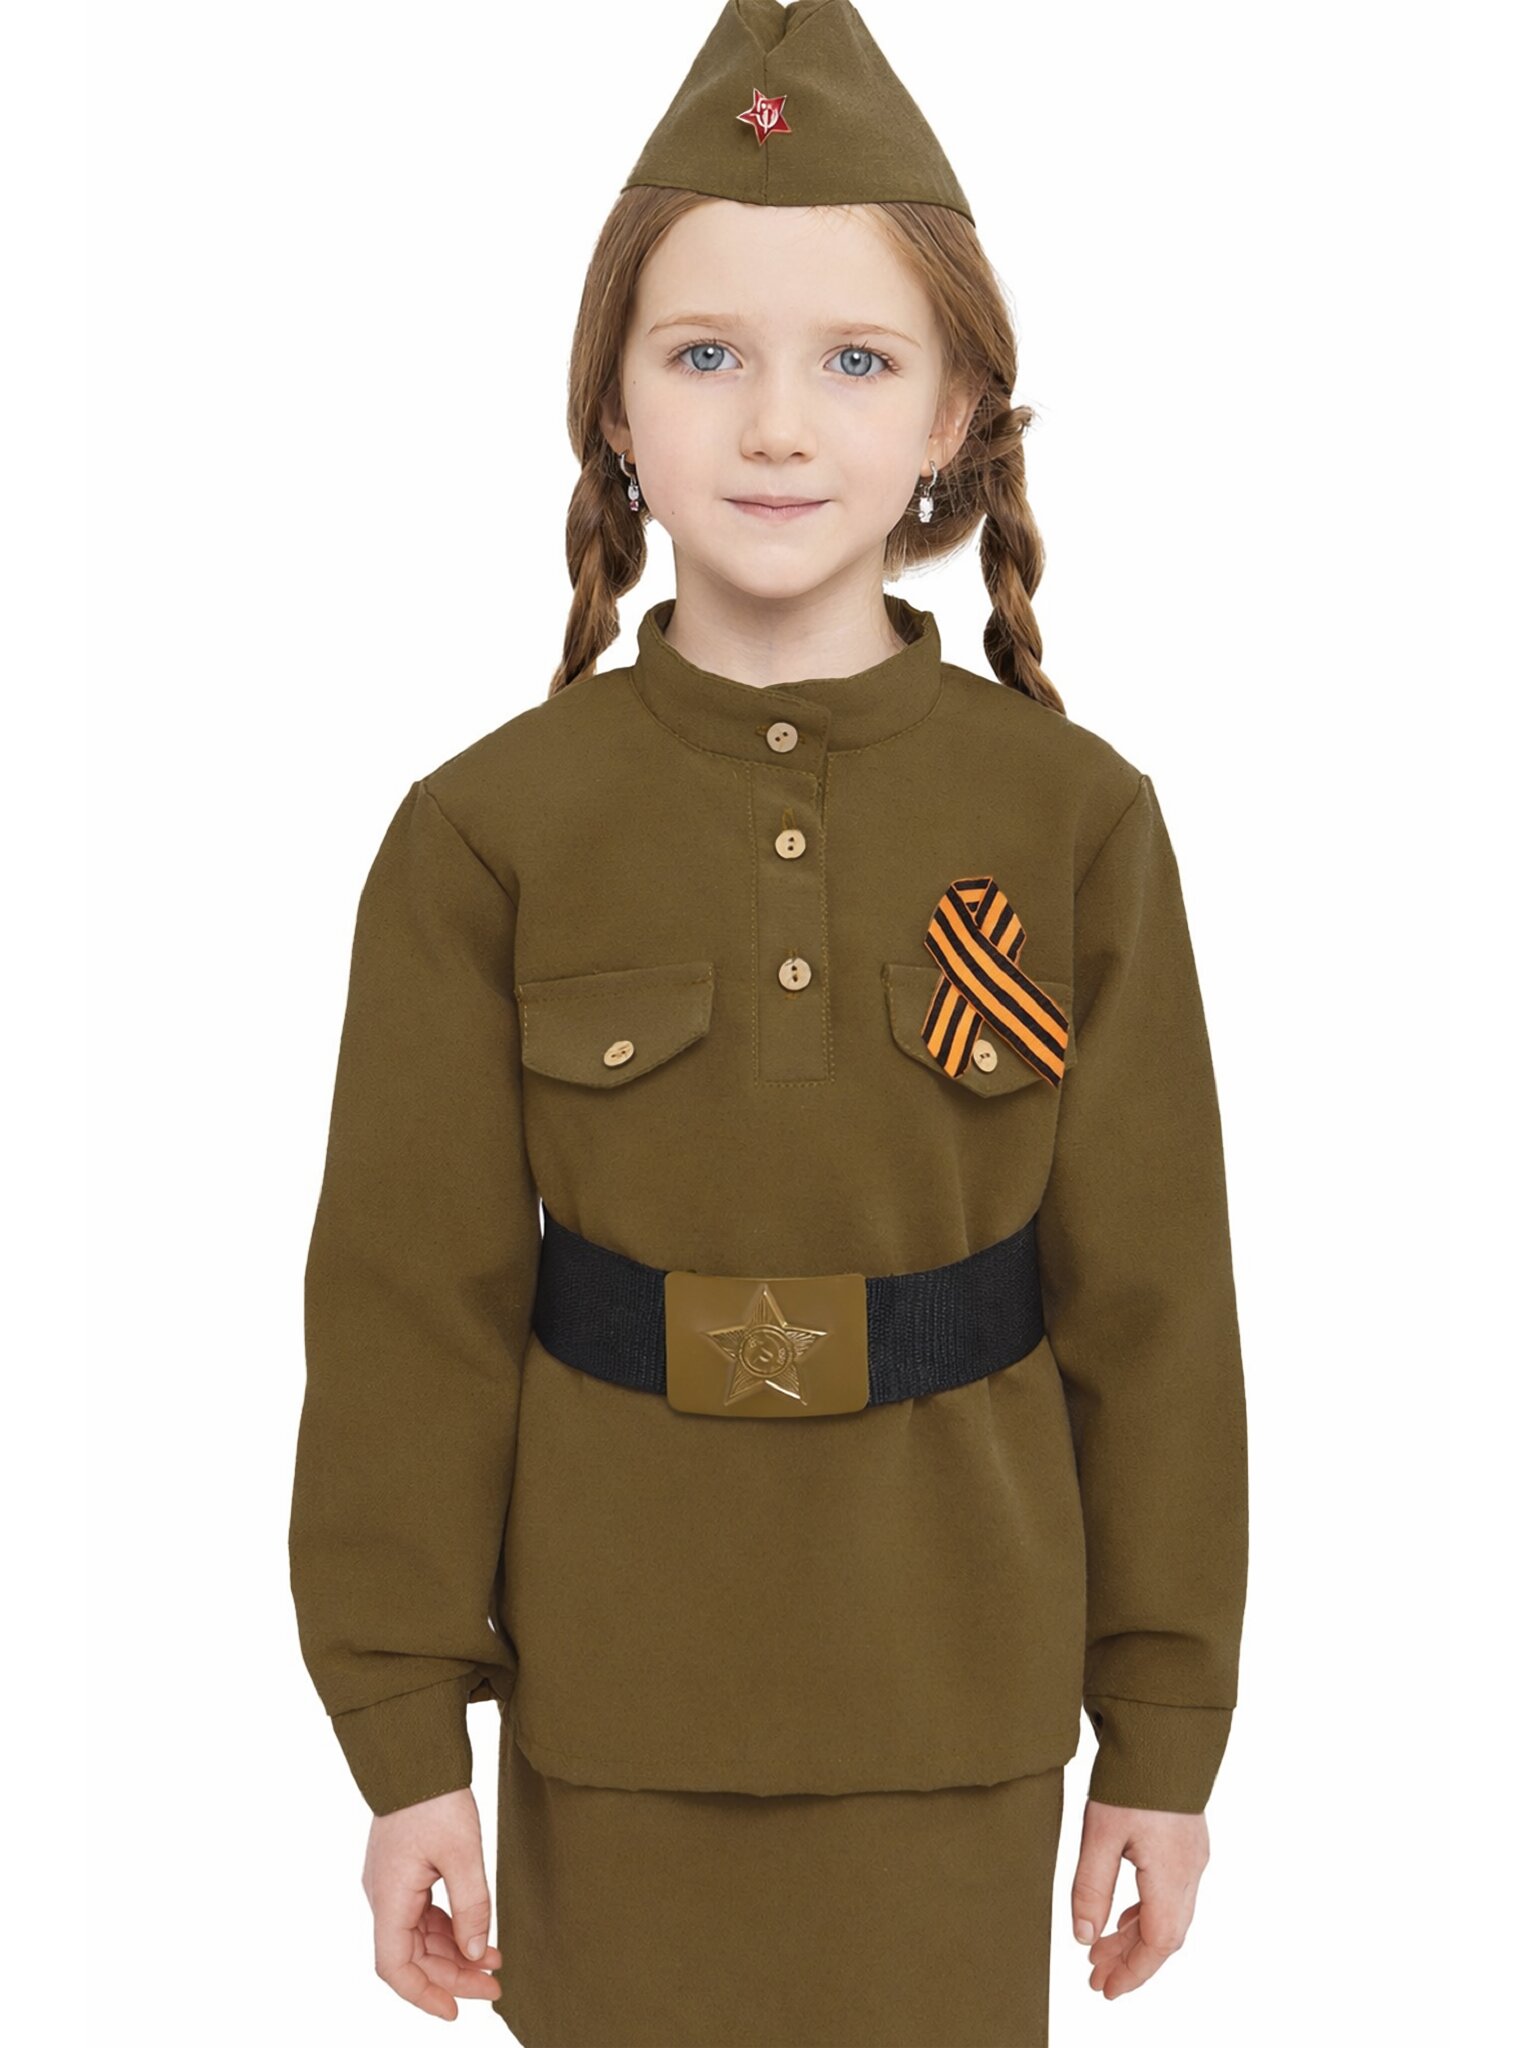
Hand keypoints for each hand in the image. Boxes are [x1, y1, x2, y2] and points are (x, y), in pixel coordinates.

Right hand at [362, 1785, 502, 2018]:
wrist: (417, 1755)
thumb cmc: (435, 1798)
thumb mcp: (463, 1853)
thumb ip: (471, 1906)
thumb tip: (476, 1953)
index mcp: (389, 1897)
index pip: (395, 1967)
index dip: (422, 1995)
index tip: (455, 2011)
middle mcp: (383, 1896)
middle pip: (412, 1956)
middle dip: (452, 1975)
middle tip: (494, 1985)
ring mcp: (392, 1885)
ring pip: (419, 1937)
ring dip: (454, 1953)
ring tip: (495, 1961)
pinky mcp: (404, 1872)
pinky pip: (423, 1915)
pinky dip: (450, 1929)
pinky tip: (479, 1935)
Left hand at [1069, 1798, 1209, 1999]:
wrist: (1162, 1732)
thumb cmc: (1131, 1780)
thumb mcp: (1100, 1835)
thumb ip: (1091, 1888)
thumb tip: (1084, 1938)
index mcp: (1171, 1875)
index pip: (1158, 1944)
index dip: (1133, 1972)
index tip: (1106, 1990)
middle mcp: (1190, 1871)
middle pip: (1165, 1935)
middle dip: (1131, 1960)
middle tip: (1096, 1977)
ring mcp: (1193, 1856)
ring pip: (1169, 1915)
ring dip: (1136, 1937)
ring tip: (1101, 1951)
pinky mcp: (1188, 1842)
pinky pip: (1172, 1894)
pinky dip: (1146, 1912)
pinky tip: (1124, 1916)